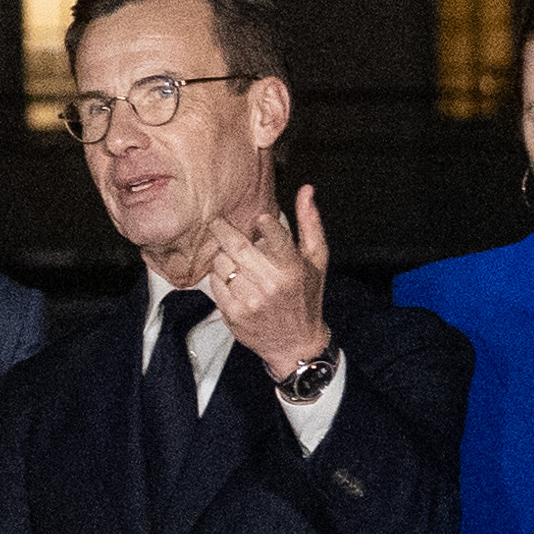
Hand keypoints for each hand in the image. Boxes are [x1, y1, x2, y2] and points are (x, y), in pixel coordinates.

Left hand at [196, 181, 334, 370]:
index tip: (259, 220)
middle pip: (236, 245)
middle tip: (217, 223)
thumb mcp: (317, 260)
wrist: (296, 343)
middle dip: (223, 230)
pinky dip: (219, 277)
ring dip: (222, 256)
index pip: (273, 233)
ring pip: (222, 263)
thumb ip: (310, 223)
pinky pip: (215, 284)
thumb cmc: (307, 296)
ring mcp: (250, 300)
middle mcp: (271, 284)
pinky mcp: (234, 313)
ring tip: (231, 258)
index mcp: (292, 268)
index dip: (263, 223)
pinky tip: (230, 279)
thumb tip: (306, 190)